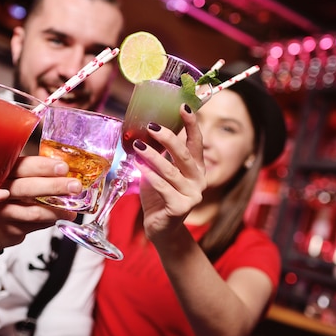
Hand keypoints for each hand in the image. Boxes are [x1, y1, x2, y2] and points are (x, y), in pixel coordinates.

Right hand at [0, 156, 82, 252]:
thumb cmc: (11, 195)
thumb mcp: (17, 178)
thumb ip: (36, 173)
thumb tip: (68, 170)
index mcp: (3, 172)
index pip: (23, 166)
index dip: (43, 166)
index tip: (63, 167)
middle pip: (27, 188)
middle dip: (53, 186)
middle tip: (74, 186)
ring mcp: (2, 211)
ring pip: (32, 211)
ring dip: (56, 209)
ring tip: (73, 207)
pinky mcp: (10, 229)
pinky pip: (35, 225)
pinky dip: (51, 220)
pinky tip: (63, 216)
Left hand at [132, 105, 206, 243]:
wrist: (161, 228)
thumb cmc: (159, 195)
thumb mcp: (160, 170)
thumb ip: (160, 153)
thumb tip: (146, 128)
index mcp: (196, 168)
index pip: (196, 142)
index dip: (191, 124)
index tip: (183, 106)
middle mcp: (198, 180)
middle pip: (185, 154)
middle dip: (168, 138)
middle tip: (152, 126)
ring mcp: (192, 195)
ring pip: (171, 171)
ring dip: (153, 156)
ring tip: (138, 145)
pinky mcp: (181, 208)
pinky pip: (163, 187)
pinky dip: (150, 175)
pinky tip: (139, 166)